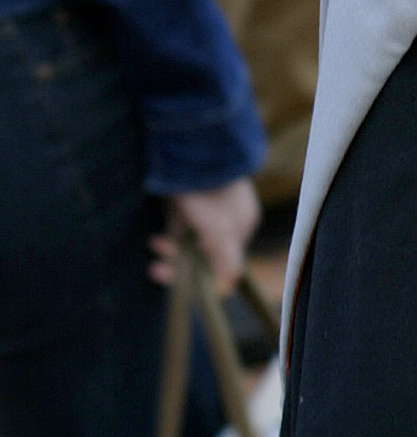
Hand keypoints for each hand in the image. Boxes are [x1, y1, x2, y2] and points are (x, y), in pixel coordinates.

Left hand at [150, 178, 259, 293]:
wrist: (191, 148)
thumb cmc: (207, 193)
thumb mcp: (219, 229)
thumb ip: (225, 259)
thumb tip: (228, 288)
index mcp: (241, 226)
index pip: (224, 261)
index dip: (200, 274)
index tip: (175, 278)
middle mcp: (227, 220)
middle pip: (204, 253)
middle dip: (180, 263)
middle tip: (157, 268)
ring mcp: (207, 209)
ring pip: (189, 241)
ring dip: (171, 250)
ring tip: (155, 243)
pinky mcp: (188, 201)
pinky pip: (179, 227)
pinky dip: (169, 235)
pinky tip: (157, 236)